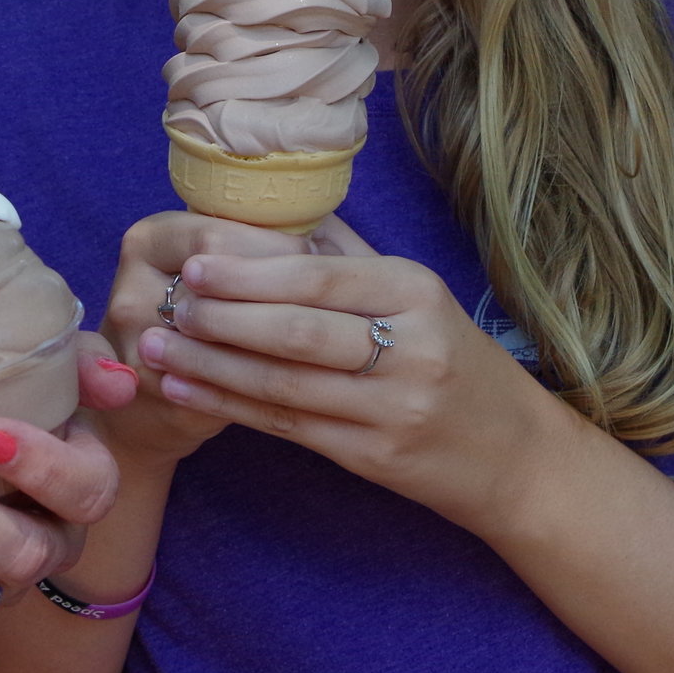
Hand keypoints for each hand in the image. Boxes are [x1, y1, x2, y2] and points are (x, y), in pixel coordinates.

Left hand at [133, 217, 575, 534]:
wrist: (518, 456)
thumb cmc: (455, 361)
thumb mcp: (419, 298)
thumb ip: (350, 257)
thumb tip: (274, 213)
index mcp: (416, 293)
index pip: (319, 278)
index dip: (250, 272)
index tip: (193, 262)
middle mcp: (410, 350)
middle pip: (296, 331)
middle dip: (220, 317)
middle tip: (164, 303)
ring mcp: (393, 410)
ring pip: (283, 384)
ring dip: (209, 365)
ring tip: (155, 348)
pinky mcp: (375, 458)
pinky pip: (287, 426)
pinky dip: (229, 406)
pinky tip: (185, 392)